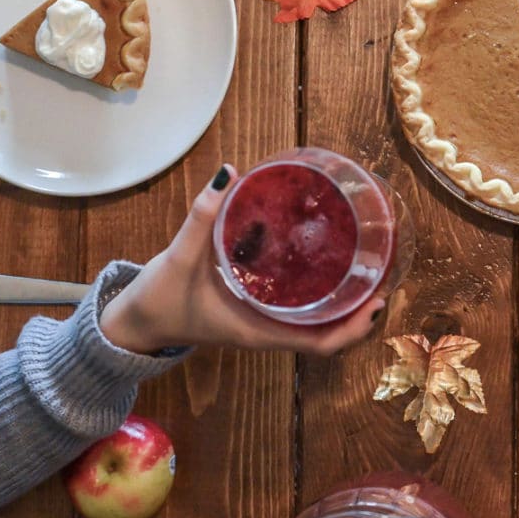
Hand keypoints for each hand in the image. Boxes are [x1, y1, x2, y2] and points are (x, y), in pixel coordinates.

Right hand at [100, 166, 383, 354]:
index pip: (321, 343)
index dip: (354, 328)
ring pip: (318, 321)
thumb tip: (227, 173)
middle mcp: (270, 331)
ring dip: (345, 301)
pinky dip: (321, 292)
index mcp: (260, 331)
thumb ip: (202, 217)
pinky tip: (327, 261)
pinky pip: (300, 308)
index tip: (377, 301)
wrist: (135, 324)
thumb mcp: (179, 259)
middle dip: (360, 310)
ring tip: (367, 265)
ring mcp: (265, 323)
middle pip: (330, 332)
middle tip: (383, 273)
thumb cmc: (159, 300)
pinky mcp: (257, 310)